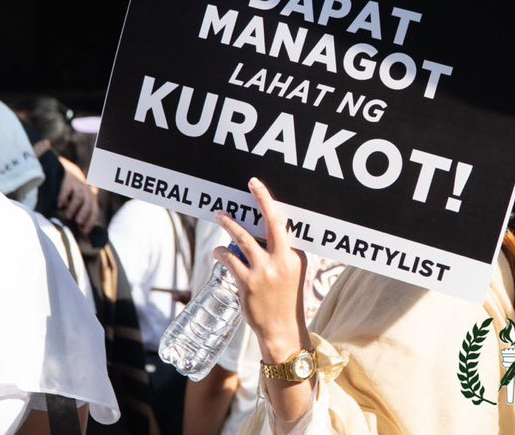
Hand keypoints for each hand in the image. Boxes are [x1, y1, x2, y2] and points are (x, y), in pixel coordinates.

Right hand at [58, 156, 99, 232]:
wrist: (69, 172)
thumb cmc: (75, 194)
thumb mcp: (81, 203)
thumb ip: (81, 216)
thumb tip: (82, 235)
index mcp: (91, 200)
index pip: (94, 211)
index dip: (90, 221)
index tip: (84, 231)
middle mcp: (87, 193)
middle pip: (88, 203)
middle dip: (83, 213)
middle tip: (77, 222)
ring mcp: (78, 186)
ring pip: (79, 197)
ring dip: (74, 207)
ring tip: (67, 216)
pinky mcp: (68, 181)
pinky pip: (67, 189)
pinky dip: (63, 197)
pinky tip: (59, 205)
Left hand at [213, 177, 308, 361]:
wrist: (282, 330)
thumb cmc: (286, 299)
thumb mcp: (294, 272)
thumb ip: (284, 252)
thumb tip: (267, 233)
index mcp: (296, 255)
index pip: (283, 224)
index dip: (270, 204)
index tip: (259, 189)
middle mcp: (282, 260)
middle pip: (273, 221)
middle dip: (262, 198)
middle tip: (252, 184)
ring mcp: (264, 271)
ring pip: (243, 238)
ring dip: (230, 223)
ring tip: (220, 214)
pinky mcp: (247, 282)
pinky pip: (230, 259)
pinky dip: (221, 251)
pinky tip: (218, 251)